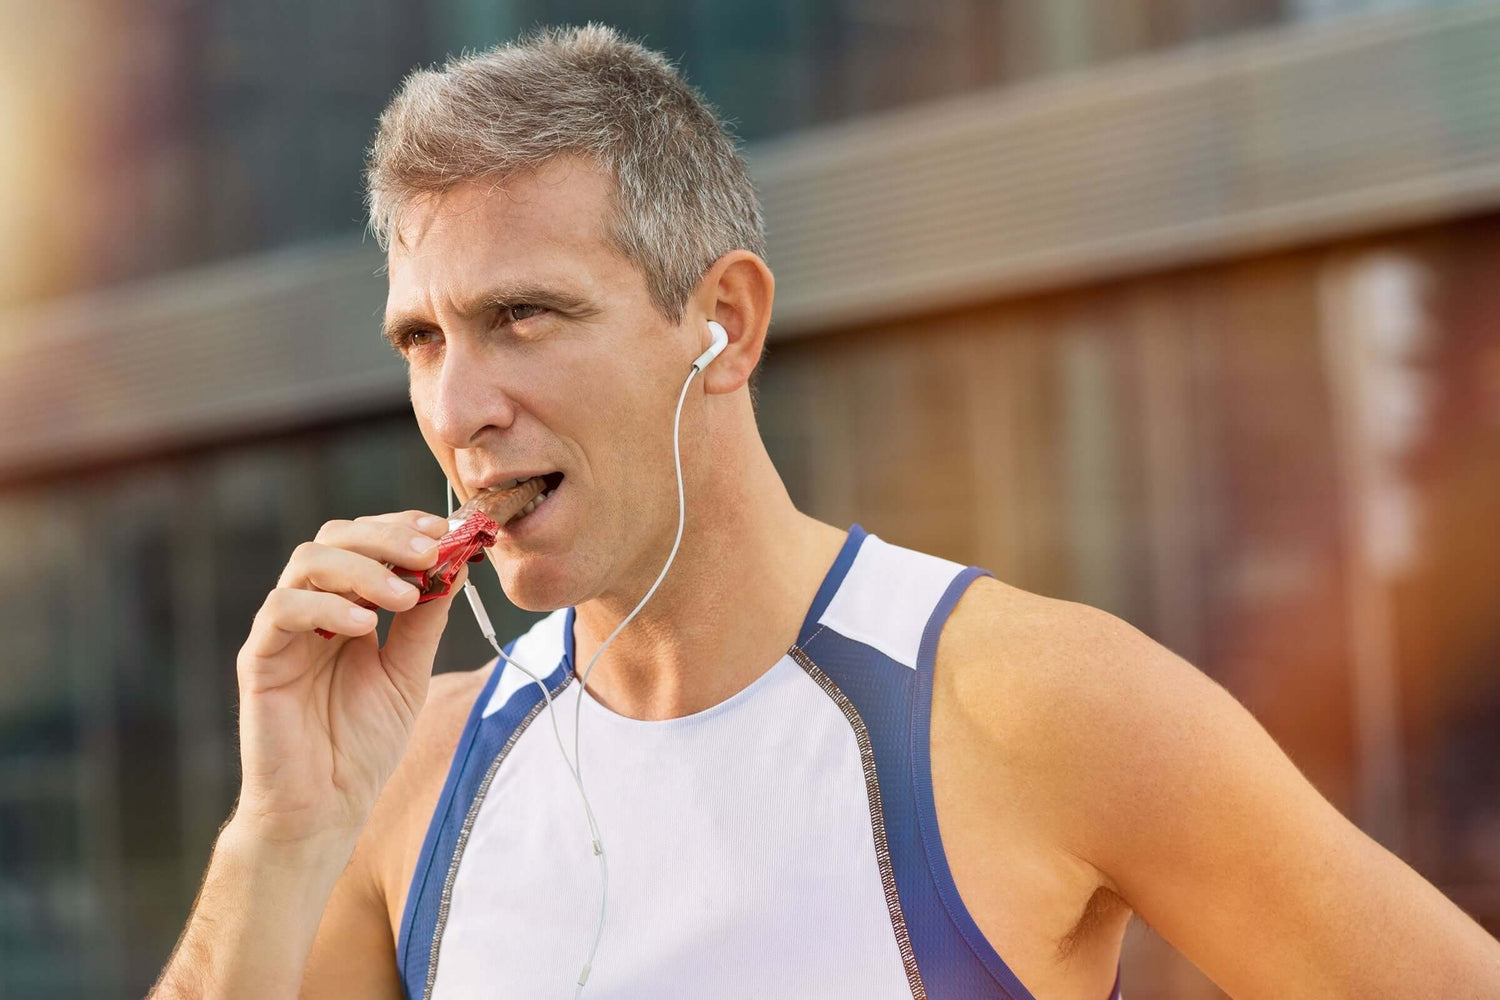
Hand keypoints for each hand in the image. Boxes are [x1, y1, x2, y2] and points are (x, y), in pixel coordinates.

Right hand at [232, 510, 461, 847]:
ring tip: (404, 596)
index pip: (367, 542)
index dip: (403, 528)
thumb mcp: (409, 673)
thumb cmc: (364, 745)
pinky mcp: (259, 658)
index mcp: (349, 606)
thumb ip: (426, 621)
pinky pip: (281, 609)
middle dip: (387, 537)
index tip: (445, 531)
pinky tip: (363, 626)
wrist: (326, 808)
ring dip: (363, 567)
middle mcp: (312, 608)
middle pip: (336, 538)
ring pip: (307, 561)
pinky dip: (323, 605)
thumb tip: (455, 565)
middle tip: (429, 551)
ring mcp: (283, 629)